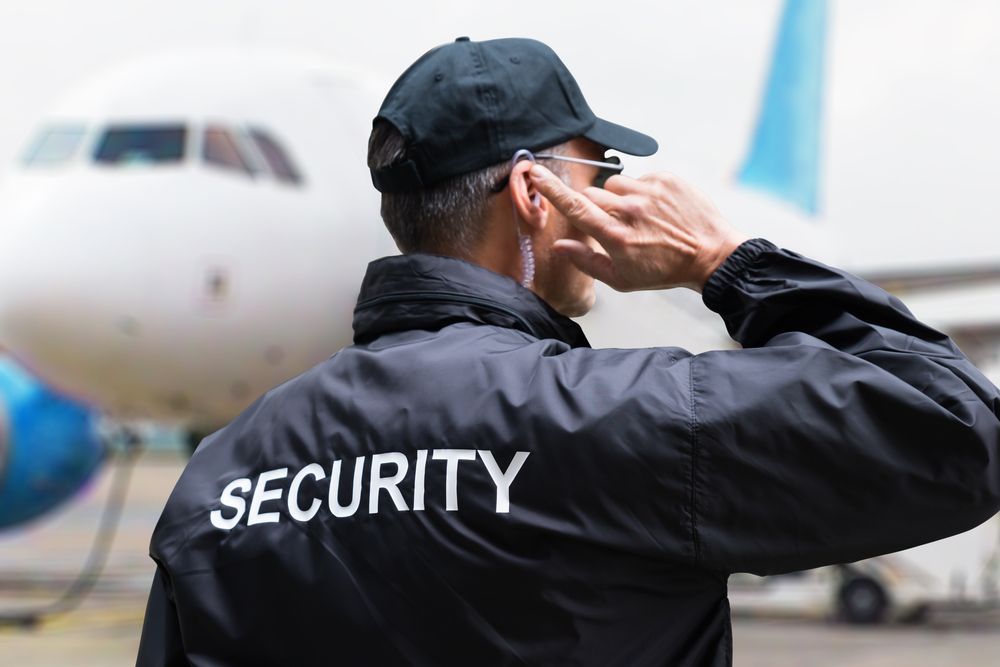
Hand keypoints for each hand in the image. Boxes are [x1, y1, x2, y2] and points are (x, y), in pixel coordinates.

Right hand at [529, 165, 748, 292]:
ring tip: (638, 217)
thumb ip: (586, 261)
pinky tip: (656, 209)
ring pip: (614, 184)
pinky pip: (639, 177)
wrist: (710, 256)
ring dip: (618, 198)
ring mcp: (649, 192)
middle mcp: (630, 210)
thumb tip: (560, 247)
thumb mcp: (621, 279)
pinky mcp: (666, 178)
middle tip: (614, 224)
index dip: (551, 189)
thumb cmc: (664, 271)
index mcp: (616, 236)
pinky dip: (642, 191)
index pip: (575, 207)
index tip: (536, 172)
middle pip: (591, 195)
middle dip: (595, 207)